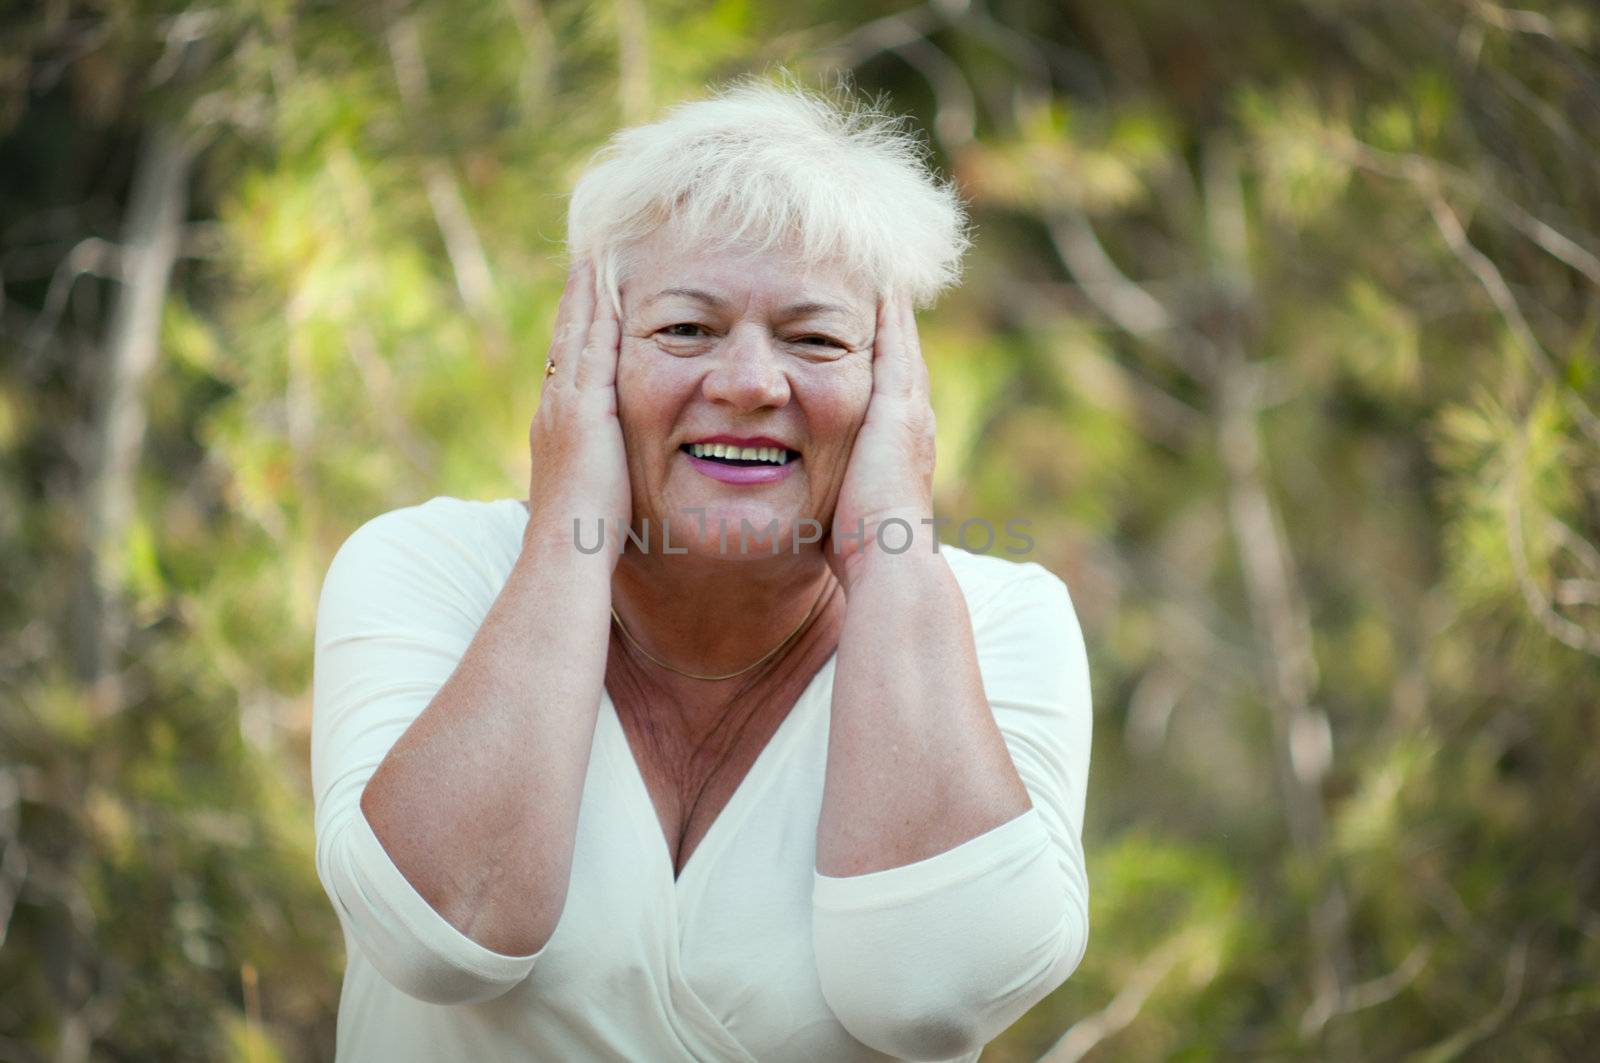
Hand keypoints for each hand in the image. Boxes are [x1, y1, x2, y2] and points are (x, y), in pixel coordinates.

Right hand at [525, 257, 630, 564]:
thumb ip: (593, 479)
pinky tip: (609, 290)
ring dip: (584, 297)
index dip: (573, 335)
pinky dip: (599, 316)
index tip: (581, 306)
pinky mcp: (586, 409)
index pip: (565, 369)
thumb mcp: (586, 498)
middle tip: (582, 264)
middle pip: (564, 342)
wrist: (565, 549)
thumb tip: (599, 487)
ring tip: (591, 261)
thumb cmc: (579, 541)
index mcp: (553, 428)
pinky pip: (595, 349)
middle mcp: (552, 409)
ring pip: (575, 337)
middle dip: (574, 303)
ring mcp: (565, 406)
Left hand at [826, 294, 935, 589]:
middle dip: (892, 325)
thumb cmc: (859, 553)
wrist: (889, 561)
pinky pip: (895, 345)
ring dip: (893, 309)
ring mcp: (910, 412)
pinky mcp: (897, 407)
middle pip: (902, 359)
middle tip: (884, 283)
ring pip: (902, 345)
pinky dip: (891, 313)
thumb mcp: (843, 512)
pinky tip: (881, 281)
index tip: (864, 331)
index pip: (889, 390)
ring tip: (884, 272)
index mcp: (900, 447)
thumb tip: (806, 505)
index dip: (879, 360)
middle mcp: (913, 423)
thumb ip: (833, 494)